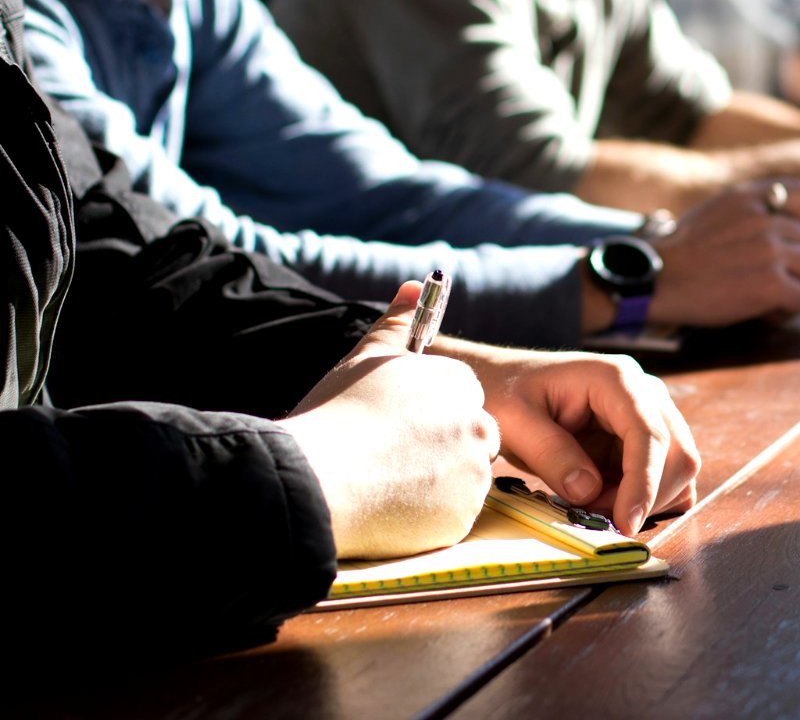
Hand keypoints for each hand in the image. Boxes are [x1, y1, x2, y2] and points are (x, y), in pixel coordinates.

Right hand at [283, 282, 498, 558]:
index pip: (462, 398)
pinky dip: (428, 515)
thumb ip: (398, 323)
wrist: (318, 479)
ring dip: (436, 482)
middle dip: (441, 448)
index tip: (398, 426)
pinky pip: (452, 516)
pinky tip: (391, 507)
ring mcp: (474, 475)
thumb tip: (416, 286)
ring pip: (463, 479)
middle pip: (471, 438)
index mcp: (459, 384)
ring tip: (385, 481)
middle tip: (392, 457)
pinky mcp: (462, 518)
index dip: (429, 413)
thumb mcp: (366, 358)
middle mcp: (477, 426)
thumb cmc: (337, 413)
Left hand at [450, 346, 700, 535]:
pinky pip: (664, 476)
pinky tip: (608, 501)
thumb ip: (551, 454)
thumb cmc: (505, 393)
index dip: (644, 483)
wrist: (503, 383)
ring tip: (593, 504)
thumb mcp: (514, 422)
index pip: (649, 434)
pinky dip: (645, 499)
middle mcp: (644, 393)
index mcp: (615, 379)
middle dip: (645, 496)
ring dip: (644, 500)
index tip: (625, 523)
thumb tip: (588, 491)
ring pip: (677, 469)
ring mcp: (649, 415)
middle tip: (595, 516)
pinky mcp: (643, 439)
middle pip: (677, 453)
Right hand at [649, 178, 799, 325]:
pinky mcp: (770, 284)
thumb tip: (792, 225)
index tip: (786, 238)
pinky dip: (788, 309)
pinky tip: (765, 310)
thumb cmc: (683, 253)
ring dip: (799, 285)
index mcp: (750, 196)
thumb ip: (752, 209)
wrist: (655, 280)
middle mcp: (765, 219)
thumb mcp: (716, 210)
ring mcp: (770, 250)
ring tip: (771, 294)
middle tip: (776, 277)